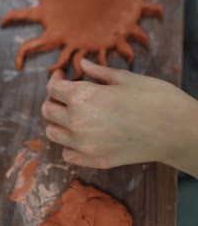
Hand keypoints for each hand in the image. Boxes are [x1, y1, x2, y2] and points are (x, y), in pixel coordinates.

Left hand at [42, 59, 197, 174]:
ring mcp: (85, 146)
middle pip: (48, 111)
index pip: (53, 88)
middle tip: (67, 93)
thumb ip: (98, 72)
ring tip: (72, 112)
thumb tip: (81, 64)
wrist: (178, 131)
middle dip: (54, 99)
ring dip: (57, 121)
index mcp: (83, 97)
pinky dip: (69, 144)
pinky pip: (68, 155)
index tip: (63, 75)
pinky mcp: (96, 161)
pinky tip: (82, 134)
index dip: (56, 79)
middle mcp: (77, 122)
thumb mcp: (125, 78)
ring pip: (53, 133)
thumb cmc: (155, 97)